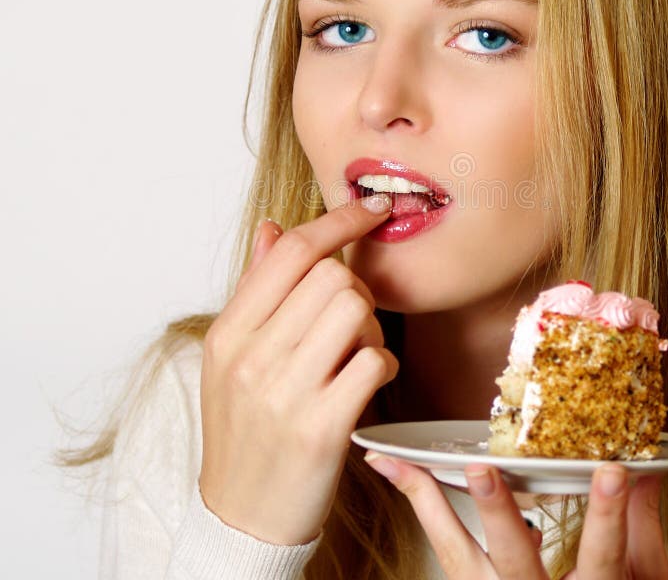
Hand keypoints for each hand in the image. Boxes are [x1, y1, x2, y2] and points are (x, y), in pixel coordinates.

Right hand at [198, 195, 398, 544]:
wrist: (242, 515)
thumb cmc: (243, 429)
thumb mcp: (231, 356)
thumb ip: (256, 289)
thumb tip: (274, 228)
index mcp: (229, 333)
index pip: (292, 251)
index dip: (339, 219)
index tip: (372, 207)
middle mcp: (252, 357)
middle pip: (334, 276)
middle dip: (357, 290)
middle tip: (351, 322)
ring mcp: (286, 393)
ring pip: (358, 311)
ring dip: (372, 329)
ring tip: (357, 354)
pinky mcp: (322, 427)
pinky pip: (376, 361)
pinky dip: (383, 364)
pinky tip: (367, 381)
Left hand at [365, 455, 667, 578]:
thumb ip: (640, 533)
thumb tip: (645, 473)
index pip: (603, 560)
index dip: (608, 517)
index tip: (615, 470)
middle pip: (513, 561)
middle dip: (499, 514)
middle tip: (480, 470)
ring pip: (455, 555)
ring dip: (428, 505)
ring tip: (394, 463)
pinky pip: (445, 552)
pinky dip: (426, 511)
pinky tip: (407, 476)